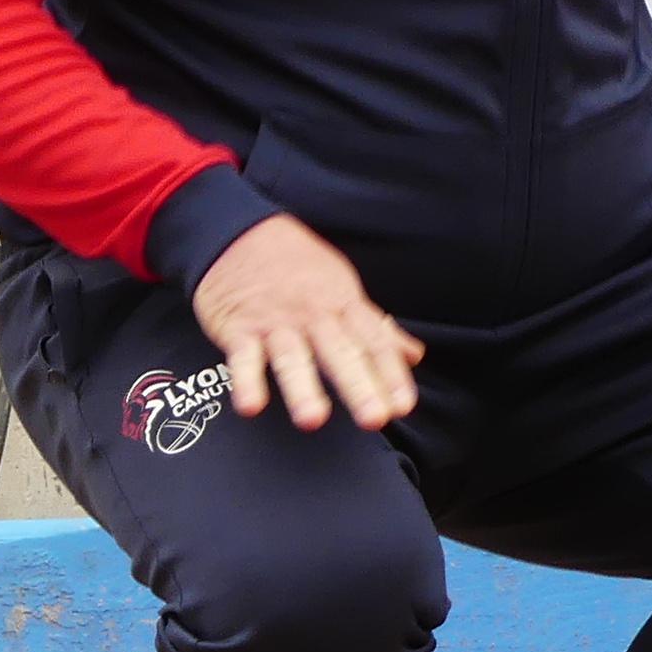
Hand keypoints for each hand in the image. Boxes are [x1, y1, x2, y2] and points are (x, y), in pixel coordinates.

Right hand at [192, 212, 422, 432]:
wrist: (239, 232)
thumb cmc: (298, 265)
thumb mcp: (343, 288)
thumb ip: (377, 328)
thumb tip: (413, 355)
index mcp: (342, 305)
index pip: (373, 342)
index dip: (391, 374)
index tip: (403, 405)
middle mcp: (312, 315)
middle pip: (339, 353)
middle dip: (358, 385)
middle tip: (373, 418)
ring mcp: (275, 322)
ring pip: (292, 357)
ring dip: (303, 388)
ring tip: (313, 419)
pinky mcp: (238, 328)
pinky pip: (243, 357)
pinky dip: (246, 380)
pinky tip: (251, 405)